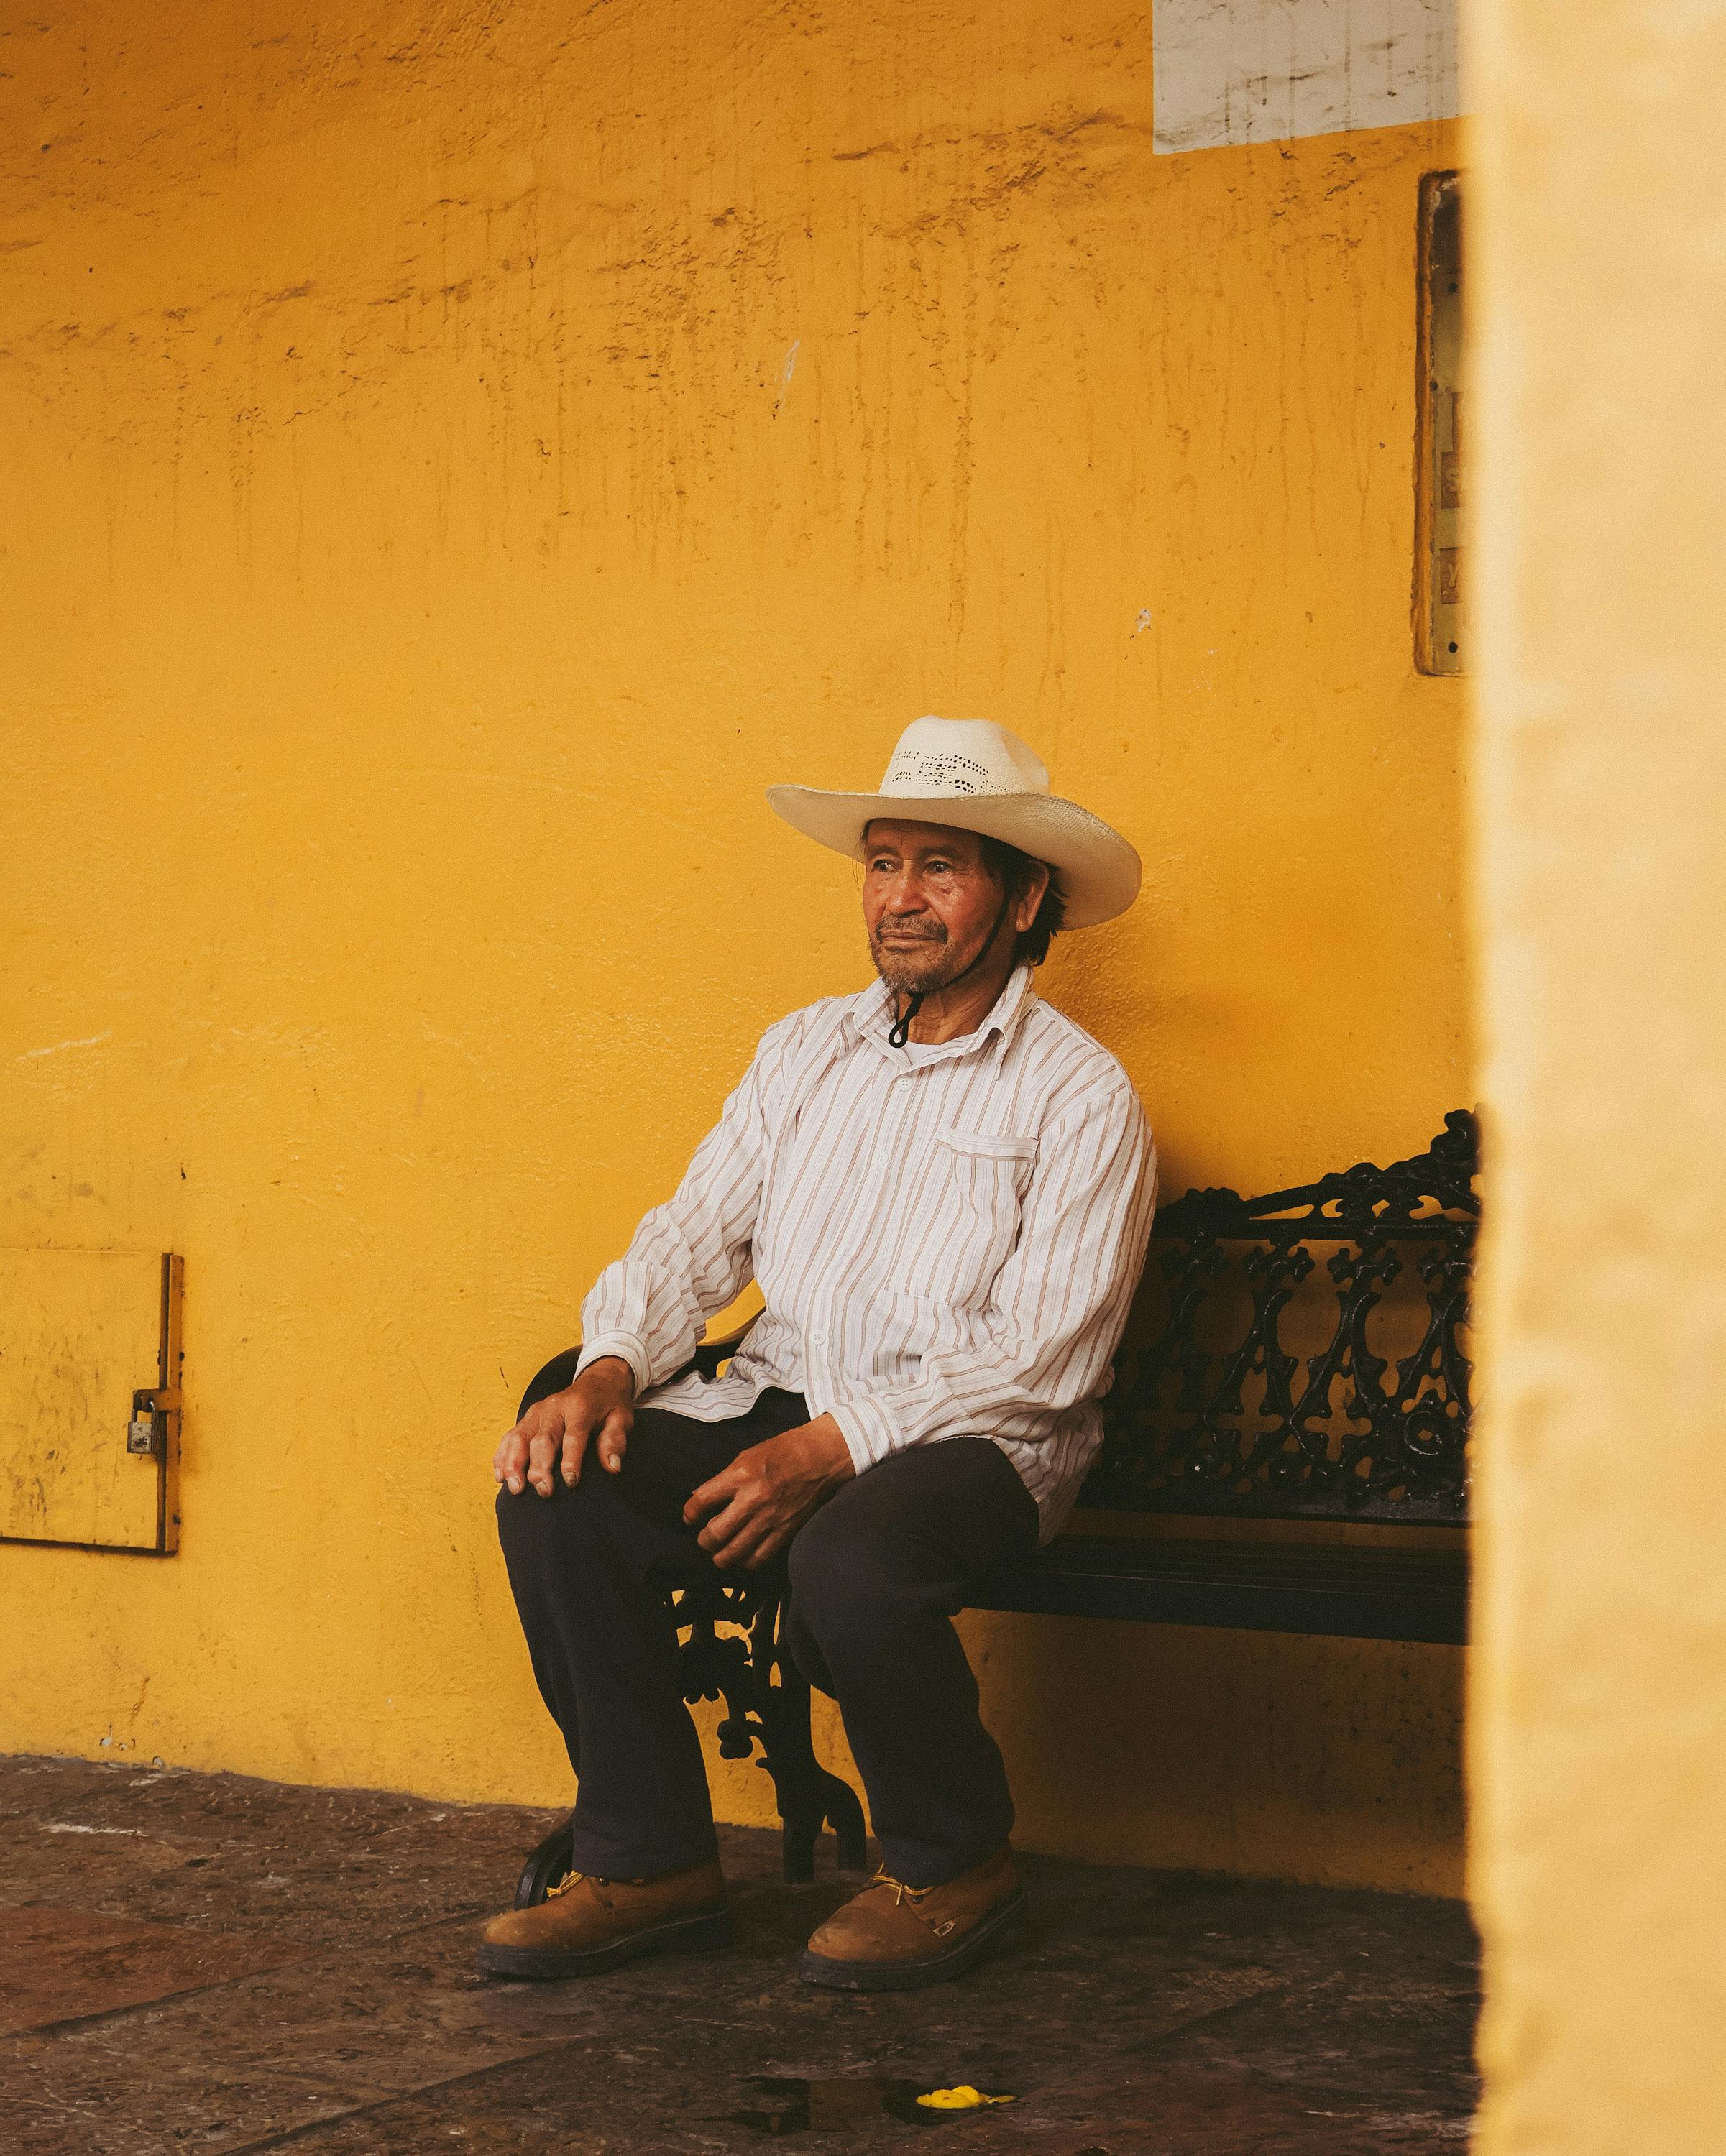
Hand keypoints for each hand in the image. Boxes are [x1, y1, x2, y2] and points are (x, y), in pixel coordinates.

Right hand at [493, 1358, 635, 1497]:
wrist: (597, 1381)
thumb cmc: (609, 1405)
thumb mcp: (621, 1418)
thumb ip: (615, 1441)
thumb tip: (612, 1467)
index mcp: (580, 1408)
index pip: (574, 1436)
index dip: (571, 1460)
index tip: (571, 1483)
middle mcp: (554, 1408)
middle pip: (543, 1438)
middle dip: (540, 1466)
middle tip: (543, 1491)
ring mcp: (537, 1412)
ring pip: (520, 1437)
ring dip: (514, 1463)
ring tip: (514, 1488)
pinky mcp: (527, 1418)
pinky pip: (510, 1437)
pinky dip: (502, 1457)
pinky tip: (500, 1477)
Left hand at [683, 1415, 854, 1570]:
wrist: (821, 1457)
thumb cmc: (783, 1451)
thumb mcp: (746, 1456)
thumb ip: (724, 1479)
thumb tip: (701, 1497)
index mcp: (740, 1476)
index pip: (701, 1502)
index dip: (689, 1513)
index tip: (690, 1517)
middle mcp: (752, 1500)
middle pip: (714, 1534)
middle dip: (704, 1541)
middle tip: (705, 1538)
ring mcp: (770, 1519)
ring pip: (734, 1553)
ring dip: (721, 1557)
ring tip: (720, 1553)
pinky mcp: (786, 1531)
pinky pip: (760, 1557)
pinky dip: (747, 1562)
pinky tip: (743, 1557)